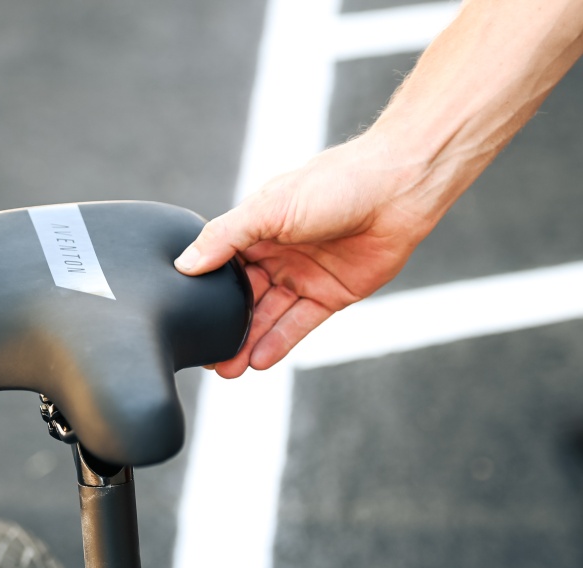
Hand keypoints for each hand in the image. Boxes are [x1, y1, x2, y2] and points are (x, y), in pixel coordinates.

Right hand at [175, 134, 435, 377]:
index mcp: (256, 229)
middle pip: (243, 298)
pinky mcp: (331, 295)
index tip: (187, 320)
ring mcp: (303, 275)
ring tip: (227, 369)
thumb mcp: (268, 207)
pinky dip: (279, 342)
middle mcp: (276, 253)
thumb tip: (184, 264)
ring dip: (248, 341)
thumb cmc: (334, 183)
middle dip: (225, 327)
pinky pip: (299, 324)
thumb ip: (224, 237)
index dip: (205, 294)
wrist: (398, 190)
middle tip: (206, 357)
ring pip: (268, 316)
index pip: (222, 267)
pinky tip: (259, 360)